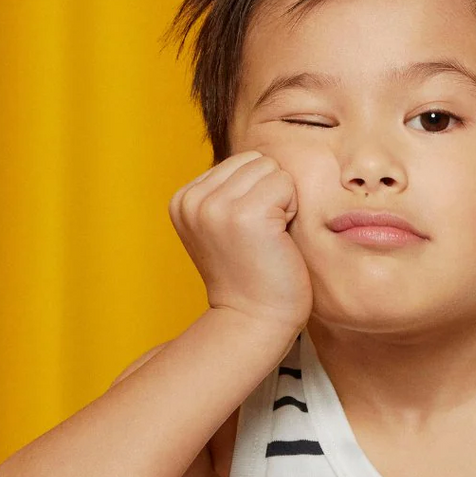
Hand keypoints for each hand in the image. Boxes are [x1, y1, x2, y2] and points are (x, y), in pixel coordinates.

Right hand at [169, 150, 312, 332]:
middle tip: (262, 237)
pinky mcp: (244, 214)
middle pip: (257, 159)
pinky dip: (292, 210)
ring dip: (282, 201)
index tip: (248, 234)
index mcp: (183, 199)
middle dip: (271, 193)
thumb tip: (261, 155)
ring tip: (269, 238)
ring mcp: (215, 206)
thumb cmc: (252, 275)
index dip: (257, 194)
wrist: (253, 321)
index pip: (241, 161)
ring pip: (272, 169)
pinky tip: (278, 240)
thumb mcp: (224, 227)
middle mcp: (193, 199)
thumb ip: (229, 191)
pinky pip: (286, 184)